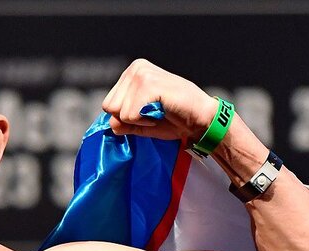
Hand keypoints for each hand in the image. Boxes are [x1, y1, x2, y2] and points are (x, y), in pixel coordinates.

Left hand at [102, 59, 216, 142]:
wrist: (200, 119)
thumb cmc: (174, 120)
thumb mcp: (141, 122)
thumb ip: (122, 122)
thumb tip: (111, 123)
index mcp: (132, 72)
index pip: (108, 104)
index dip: (126, 117)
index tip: (148, 112)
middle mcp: (135, 68)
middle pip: (110, 107)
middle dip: (130, 118)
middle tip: (154, 112)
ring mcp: (142, 74)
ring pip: (119, 113)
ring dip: (139, 120)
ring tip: (159, 111)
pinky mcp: (149, 85)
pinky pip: (129, 116)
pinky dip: (145, 122)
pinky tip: (162, 112)